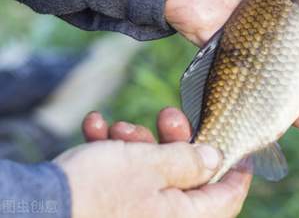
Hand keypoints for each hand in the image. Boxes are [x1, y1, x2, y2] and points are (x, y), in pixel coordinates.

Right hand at [59, 108, 250, 217]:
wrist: (36, 208)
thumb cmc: (98, 189)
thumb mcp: (152, 165)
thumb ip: (189, 161)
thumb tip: (216, 160)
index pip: (227, 198)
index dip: (236, 170)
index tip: (236, 143)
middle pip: (187, 177)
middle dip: (175, 140)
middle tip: (167, 115)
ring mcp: (135, 215)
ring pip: (152, 173)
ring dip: (138, 143)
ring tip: (118, 126)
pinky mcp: (109, 207)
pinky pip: (122, 179)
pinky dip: (113, 154)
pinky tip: (95, 128)